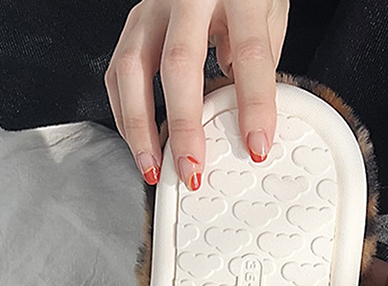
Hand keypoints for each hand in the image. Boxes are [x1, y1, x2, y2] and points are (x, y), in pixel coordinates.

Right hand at [105, 0, 288, 186]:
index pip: (249, 53)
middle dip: (184, 126)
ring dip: (140, 127)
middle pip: (180, 64)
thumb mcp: (269, 15)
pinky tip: (139, 143)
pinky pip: (117, 73)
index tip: (256, 146)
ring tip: (152, 167)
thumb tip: (246, 116)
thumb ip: (260, 61)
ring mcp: (152, 9)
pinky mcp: (133, 23)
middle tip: (191, 168)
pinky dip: (126, 114)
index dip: (253, 105)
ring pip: (132, 70)